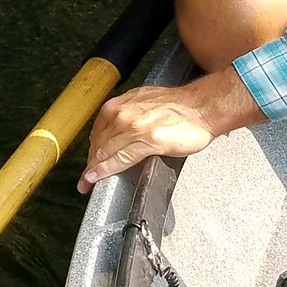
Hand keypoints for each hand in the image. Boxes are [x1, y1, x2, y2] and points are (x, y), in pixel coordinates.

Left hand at [77, 66, 264, 193]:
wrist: (202, 107)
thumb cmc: (178, 106)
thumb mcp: (141, 103)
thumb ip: (125, 116)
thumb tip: (115, 131)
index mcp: (119, 105)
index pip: (97, 132)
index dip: (91, 150)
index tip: (87, 163)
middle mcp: (122, 114)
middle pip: (98, 144)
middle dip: (90, 163)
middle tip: (85, 179)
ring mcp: (133, 127)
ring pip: (106, 152)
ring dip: (94, 170)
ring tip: (88, 183)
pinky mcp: (148, 140)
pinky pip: (121, 159)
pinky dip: (106, 170)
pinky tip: (97, 178)